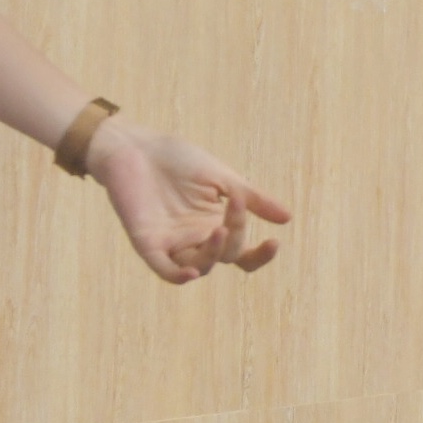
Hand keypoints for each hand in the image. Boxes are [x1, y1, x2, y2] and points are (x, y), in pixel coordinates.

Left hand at [84, 122, 292, 282]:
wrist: (135, 146)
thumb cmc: (176, 158)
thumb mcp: (222, 177)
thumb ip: (252, 199)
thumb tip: (287, 218)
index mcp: (214, 225)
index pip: (242, 253)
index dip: (260, 255)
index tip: (274, 242)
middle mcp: (195, 239)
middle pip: (226, 256)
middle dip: (237, 233)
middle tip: (235, 204)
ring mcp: (171, 242)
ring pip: (200, 265)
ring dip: (214, 254)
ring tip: (220, 230)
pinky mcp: (148, 241)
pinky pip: (163, 269)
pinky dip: (177, 276)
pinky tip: (191, 273)